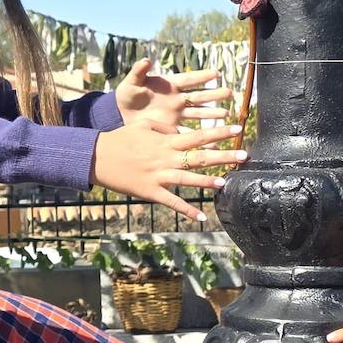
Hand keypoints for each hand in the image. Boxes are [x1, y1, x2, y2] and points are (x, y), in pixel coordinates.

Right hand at [92, 121, 246, 221]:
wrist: (97, 157)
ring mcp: (159, 175)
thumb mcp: (141, 125)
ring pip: (188, 179)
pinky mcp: (150, 191)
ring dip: (208, 181)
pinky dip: (187, 210)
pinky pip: (172, 202)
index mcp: (165, 141)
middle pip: (200, 156)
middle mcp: (166, 158)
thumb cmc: (119, 139)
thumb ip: (163, 126)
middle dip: (223, 155)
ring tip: (225, 182)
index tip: (237, 128)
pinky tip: (201, 217)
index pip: (198, 135)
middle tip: (244, 155)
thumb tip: (182, 130)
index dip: (218, 132)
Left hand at [115, 59, 232, 130]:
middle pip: (198, 96)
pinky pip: (189, 132)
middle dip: (213, 94)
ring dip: (211, 113)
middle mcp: (176, 99)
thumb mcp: (131, 83)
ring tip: (226, 113)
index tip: (216, 73)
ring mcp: (176, 114)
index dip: (201, 76)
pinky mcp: (172, 127)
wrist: (120, 114)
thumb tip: (145, 59)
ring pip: (198, 113)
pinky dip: (199, 136)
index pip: (187, 79)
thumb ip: (138, 72)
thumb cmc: (127, 95)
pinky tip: (211, 139)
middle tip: (229, 92)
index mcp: (168, 84)